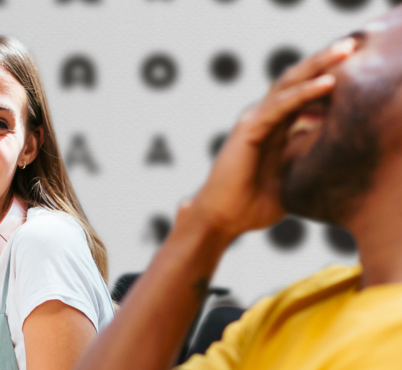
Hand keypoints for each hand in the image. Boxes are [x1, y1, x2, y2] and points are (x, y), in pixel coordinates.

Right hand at [190, 37, 355, 239]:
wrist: (223, 218)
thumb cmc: (254, 203)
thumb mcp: (294, 176)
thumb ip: (309, 157)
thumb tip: (340, 146)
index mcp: (275, 127)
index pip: (304, 94)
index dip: (328, 79)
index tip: (357, 68)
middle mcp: (264, 117)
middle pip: (297, 81)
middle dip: (325, 62)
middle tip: (351, 46)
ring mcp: (255, 120)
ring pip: (290, 84)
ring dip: (319, 66)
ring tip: (345, 51)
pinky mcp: (249, 128)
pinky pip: (280, 105)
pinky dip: (305, 93)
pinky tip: (328, 83)